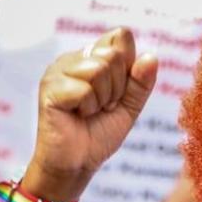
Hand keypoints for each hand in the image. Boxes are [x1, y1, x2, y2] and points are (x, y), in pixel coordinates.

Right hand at [28, 27, 157, 200]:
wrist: (78, 164)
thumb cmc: (99, 134)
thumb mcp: (129, 107)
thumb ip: (141, 82)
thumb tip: (151, 56)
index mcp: (91, 57)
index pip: (121, 36)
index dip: (128, 67)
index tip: (118, 92)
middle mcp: (73, 58)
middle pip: (112, 54)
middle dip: (117, 87)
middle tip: (103, 106)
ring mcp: (58, 71)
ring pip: (98, 69)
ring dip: (103, 98)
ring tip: (90, 111)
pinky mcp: (49, 88)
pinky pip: (84, 89)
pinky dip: (88, 108)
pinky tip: (77, 115)